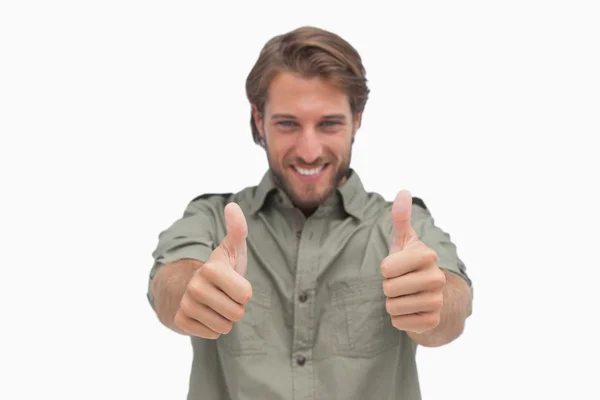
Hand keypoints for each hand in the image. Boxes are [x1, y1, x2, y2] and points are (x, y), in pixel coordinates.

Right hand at [174, 202, 252, 338]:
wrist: (186, 286)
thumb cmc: (218, 269)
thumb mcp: (230, 250)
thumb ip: (237, 230)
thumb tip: (232, 206)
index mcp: (211, 269)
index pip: (246, 295)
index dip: (244, 291)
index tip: (232, 282)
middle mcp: (195, 287)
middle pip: (237, 313)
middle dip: (235, 307)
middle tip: (224, 295)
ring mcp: (185, 304)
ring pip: (225, 326)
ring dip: (224, 318)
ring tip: (215, 304)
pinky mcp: (180, 321)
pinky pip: (212, 334)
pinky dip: (212, 328)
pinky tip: (205, 314)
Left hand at [381, 191, 445, 333]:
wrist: (433, 296)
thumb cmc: (411, 265)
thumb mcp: (405, 241)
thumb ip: (401, 218)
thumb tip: (403, 191)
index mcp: (427, 255)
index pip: (386, 267)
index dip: (386, 268)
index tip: (397, 267)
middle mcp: (436, 278)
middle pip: (388, 288)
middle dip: (388, 287)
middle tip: (401, 283)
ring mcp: (437, 301)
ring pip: (392, 306)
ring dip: (393, 303)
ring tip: (405, 296)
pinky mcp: (432, 321)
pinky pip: (399, 322)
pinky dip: (399, 318)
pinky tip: (411, 311)